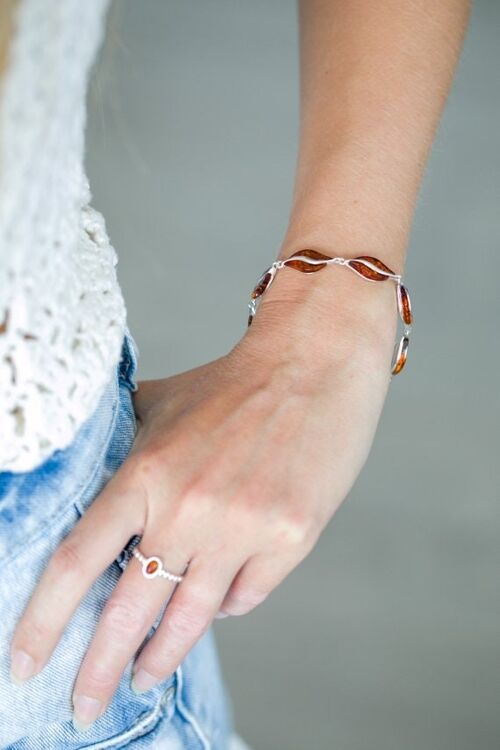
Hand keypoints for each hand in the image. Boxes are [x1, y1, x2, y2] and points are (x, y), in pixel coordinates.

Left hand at [10, 266, 396, 729]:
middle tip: (85, 706)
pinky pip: (245, 598)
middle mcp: (190, 508)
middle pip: (128, 611)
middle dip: (99, 671)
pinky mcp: (290, 539)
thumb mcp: (161, 404)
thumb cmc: (235, 385)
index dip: (43, 621)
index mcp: (146, 472)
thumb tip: (89, 483)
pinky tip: (218, 602)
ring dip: (161, 657)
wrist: (312, 366)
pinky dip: (226, 606)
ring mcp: (243, 527)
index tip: (26, 662)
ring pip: (190, 619)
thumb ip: (121, 444)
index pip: (77, 562)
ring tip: (144, 677)